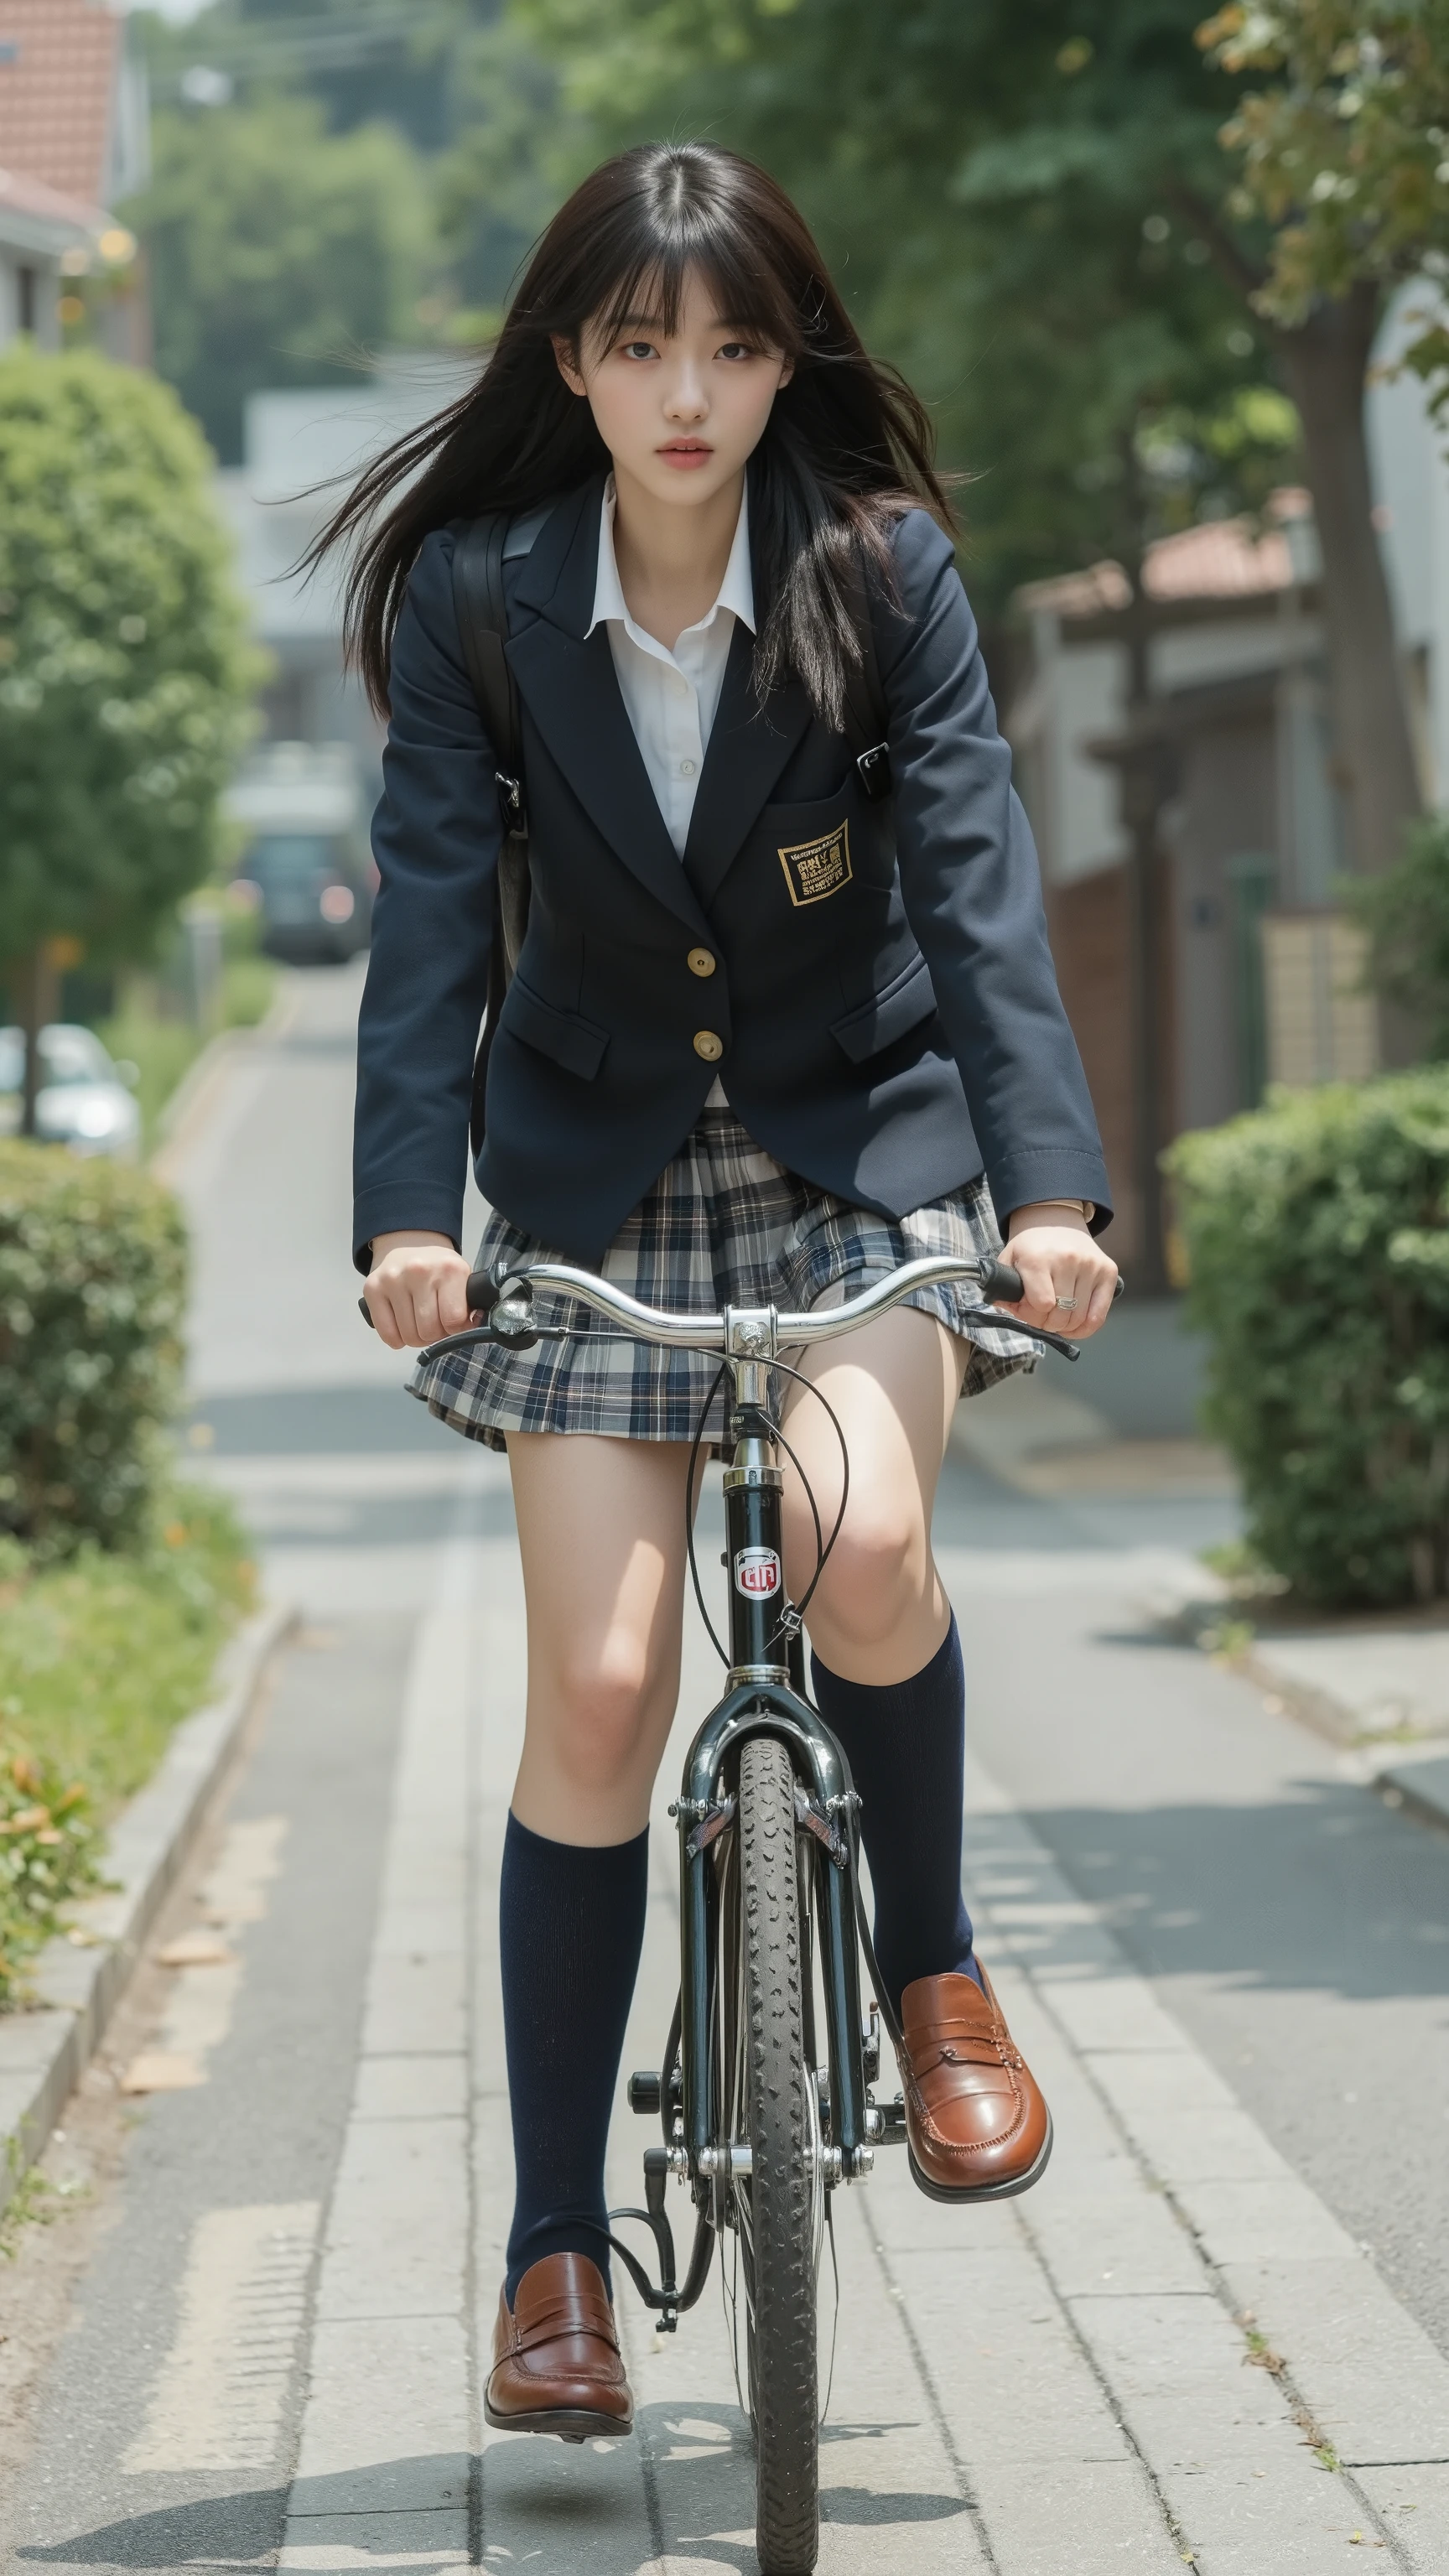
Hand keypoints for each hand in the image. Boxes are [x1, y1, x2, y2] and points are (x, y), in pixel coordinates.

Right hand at [365, 1231, 474, 1349]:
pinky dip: (397, 1339)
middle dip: (434, 1335)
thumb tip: (469, 1329)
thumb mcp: (462, 1278)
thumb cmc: (439, 1268)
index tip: (452, 1323)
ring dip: (415, 1337)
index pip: (453, 1319)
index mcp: (449, 1269)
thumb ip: (468, 1304)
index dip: (455, 1329)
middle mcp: (419, 1271)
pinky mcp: (372, 1288)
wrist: (410, 1242)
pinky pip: (387, 1334)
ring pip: (408, 1335)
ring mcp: (393, 1279)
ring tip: (418, 1323)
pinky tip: (402, 1326)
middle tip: (434, 1324)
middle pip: (428, 1331)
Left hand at [998, 1204, 1117, 1340]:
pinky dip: (1086, 1328)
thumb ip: (1004, 1287)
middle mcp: (1068, 1260)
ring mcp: (1091, 1265)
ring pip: (1080, 1318)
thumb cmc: (1031, 1246)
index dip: (1031, 1315)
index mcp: (1038, 1259)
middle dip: (1048, 1324)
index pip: (1041, 1305)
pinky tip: (1075, 1326)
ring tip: (1056, 1319)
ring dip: (1065, 1327)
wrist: (1056, 1221)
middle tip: (1042, 1318)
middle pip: (1061, 1315)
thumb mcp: (1008, 1260)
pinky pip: (1099, 1315)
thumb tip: (1003, 1308)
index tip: (1028, 1309)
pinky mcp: (1108, 1271)